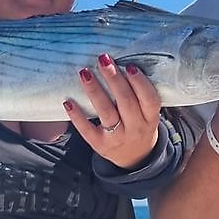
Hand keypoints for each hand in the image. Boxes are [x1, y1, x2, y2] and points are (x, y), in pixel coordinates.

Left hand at [64, 53, 160, 169]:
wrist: (135, 159)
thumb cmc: (139, 126)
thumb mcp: (147, 115)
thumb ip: (139, 95)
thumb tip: (120, 63)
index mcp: (150, 119)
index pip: (149, 100)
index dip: (140, 83)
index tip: (129, 66)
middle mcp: (136, 129)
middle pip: (126, 102)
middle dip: (114, 79)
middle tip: (103, 60)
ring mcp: (117, 138)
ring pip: (106, 113)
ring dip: (95, 91)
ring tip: (84, 72)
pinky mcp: (100, 145)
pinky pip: (87, 130)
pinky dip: (77, 116)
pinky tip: (68, 102)